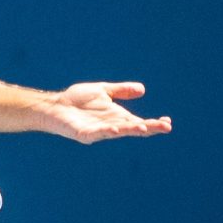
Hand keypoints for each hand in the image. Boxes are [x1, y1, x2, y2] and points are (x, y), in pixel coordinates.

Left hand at [34, 81, 170, 143]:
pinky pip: (98, 133)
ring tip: (144, 127)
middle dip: (149, 127)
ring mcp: (98, 130)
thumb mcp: (102, 91)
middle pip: (134, 128)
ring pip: (119, 131)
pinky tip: (116, 128)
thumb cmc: (76, 100)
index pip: (140, 122)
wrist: (54, 105)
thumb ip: (120, 91)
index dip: (154, 123)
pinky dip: (108, 131)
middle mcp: (111, 125)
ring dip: (131, 129)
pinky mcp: (85, 134)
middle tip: (166, 127)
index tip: (168, 121)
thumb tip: (142, 89)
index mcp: (117, 116)